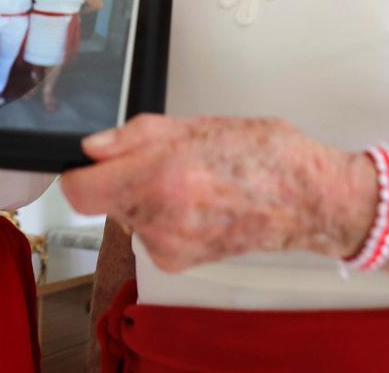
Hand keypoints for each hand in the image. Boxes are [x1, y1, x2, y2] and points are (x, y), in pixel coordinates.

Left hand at [59, 115, 375, 272]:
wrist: (308, 200)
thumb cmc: (265, 156)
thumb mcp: (197, 125)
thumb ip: (135, 137)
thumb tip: (93, 148)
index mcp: (159, 178)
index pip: (79, 190)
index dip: (79, 172)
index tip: (92, 162)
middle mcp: (159, 219)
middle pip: (106, 200)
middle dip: (124, 177)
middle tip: (164, 160)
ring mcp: (168, 246)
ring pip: (129, 215)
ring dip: (146, 197)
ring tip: (191, 180)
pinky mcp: (179, 262)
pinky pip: (151, 233)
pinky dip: (164, 218)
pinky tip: (198, 204)